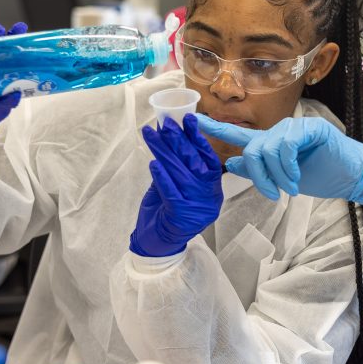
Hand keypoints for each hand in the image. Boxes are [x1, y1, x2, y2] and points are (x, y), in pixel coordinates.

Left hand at [129, 113, 223, 256]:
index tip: (188, 118)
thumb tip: (167, 133)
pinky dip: (161, 176)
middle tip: (165, 122)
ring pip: (179, 173)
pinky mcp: (180, 217)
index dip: (198, 138)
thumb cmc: (167, 213)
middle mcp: (209, 199)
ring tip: (150, 134)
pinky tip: (153, 162)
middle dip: (179, 140)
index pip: (208, 159)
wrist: (158, 245)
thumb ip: (176, 166)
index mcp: (213, 190)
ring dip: (163, 151)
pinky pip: (170, 191)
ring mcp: (196, 208)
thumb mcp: (177, 188)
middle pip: (194, 163)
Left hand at [196, 115, 362, 203]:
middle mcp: (279, 131)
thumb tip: (232, 164)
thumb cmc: (321, 175)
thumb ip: (258, 170)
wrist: (351, 176)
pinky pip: (286, 146)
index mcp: (270, 143)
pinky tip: (297, 177)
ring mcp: (294, 127)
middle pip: (251, 150)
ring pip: (267, 149)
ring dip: (278, 176)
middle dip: (259, 176)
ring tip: (291, 187)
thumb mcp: (284, 178)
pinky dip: (289, 166)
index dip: (216, 128)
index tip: (193, 121)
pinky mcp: (310, 128)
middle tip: (273, 193)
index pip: (238, 134)